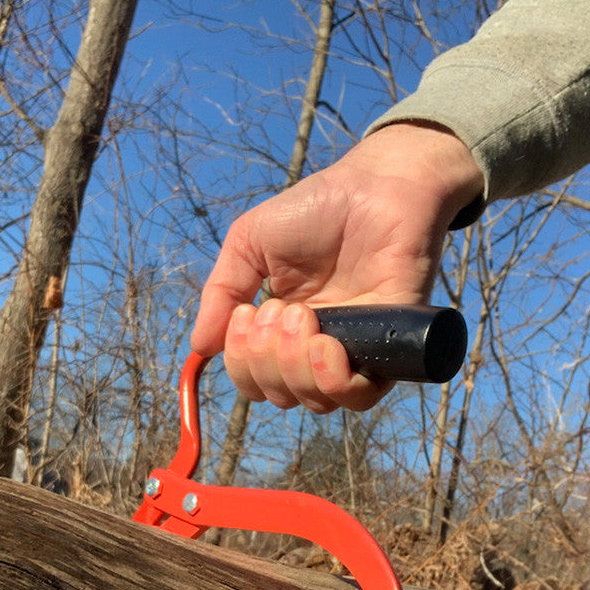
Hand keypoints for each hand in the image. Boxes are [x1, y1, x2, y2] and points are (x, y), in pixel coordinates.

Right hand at [192, 123, 482, 412]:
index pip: (252, 380)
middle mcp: (315, 349)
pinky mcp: (388, 350)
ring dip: (294, 367)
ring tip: (302, 317)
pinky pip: (359, 398)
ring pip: (313, 402)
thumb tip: (201, 348)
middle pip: (278, 396)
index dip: (241, 361)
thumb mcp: (249, 243)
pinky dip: (332, 381)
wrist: (378, 186)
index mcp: (282, 331)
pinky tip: (326, 345)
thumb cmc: (317, 209)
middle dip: (264, 358)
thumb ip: (221, 291)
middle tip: (280, 309)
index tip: (247, 314)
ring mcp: (352, 352)